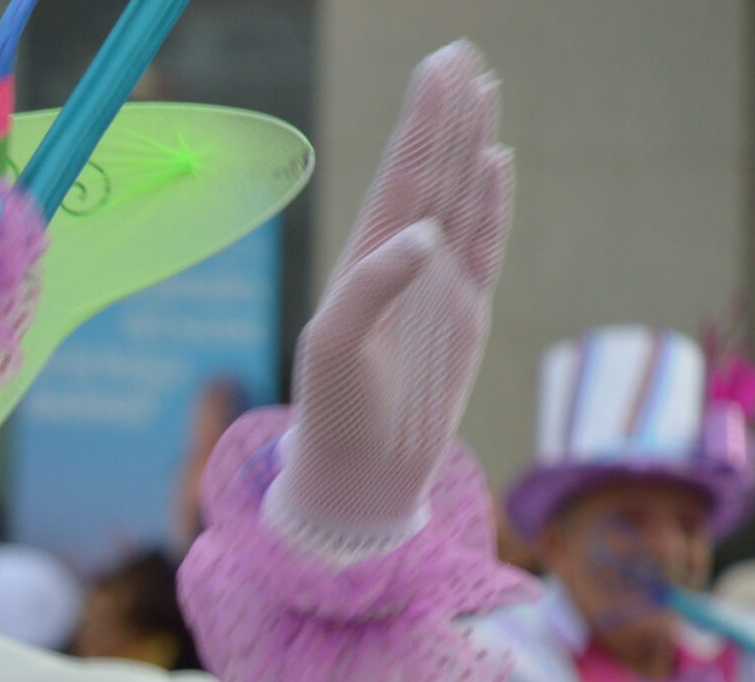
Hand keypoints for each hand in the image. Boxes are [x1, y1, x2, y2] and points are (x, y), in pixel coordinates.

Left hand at [277, 43, 513, 552]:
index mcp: (364, 262)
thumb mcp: (337, 349)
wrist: (358, 478)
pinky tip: (494, 162)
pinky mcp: (464, 314)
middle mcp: (400, 264)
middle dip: (444, 116)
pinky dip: (491, 203)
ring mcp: (435, 286)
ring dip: (468, 146)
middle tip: (459, 56)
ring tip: (480, 91)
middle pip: (430, 173)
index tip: (440, 67)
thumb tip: (426, 234)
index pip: (401, 176)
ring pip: (458, 199)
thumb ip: (372, 287)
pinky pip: (485, 244)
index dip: (421, 120)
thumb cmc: (333, 415)